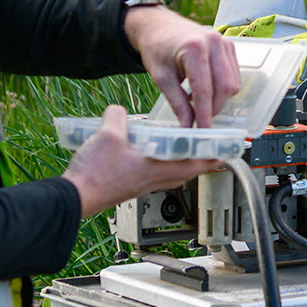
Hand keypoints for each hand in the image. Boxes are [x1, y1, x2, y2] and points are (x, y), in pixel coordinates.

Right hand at [64, 105, 222, 216]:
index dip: (217, 152)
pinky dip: (166, 161)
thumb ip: (118, 116)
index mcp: (161, 168)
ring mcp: (147, 184)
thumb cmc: (95, 175)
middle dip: (205, 155)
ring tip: (189, 143)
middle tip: (213, 141)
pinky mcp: (136, 185)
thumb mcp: (109, 135)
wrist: (75, 196)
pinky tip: (155, 149)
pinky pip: (160, 172)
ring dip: (186, 158)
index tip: (230, 145)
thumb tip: (119, 110)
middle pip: (193, 168)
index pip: (200, 162)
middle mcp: (158, 179)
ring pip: (177, 171)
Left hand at [124, 6, 239, 126]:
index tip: (203, 131)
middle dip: (214, 108)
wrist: (158, 25)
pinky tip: (205, 89)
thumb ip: (177, 103)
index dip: (204, 114)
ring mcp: (224, 43)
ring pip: (233, 83)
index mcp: (194, 49)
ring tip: (198, 101)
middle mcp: (214, 43)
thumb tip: (187, 127)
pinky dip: (223, 88)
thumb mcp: (162, 78)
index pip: (204, 89)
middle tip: (199, 119)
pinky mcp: (229, 46)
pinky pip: (234, 75)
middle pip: (225, 87)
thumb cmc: (157, 48)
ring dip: (219, 99)